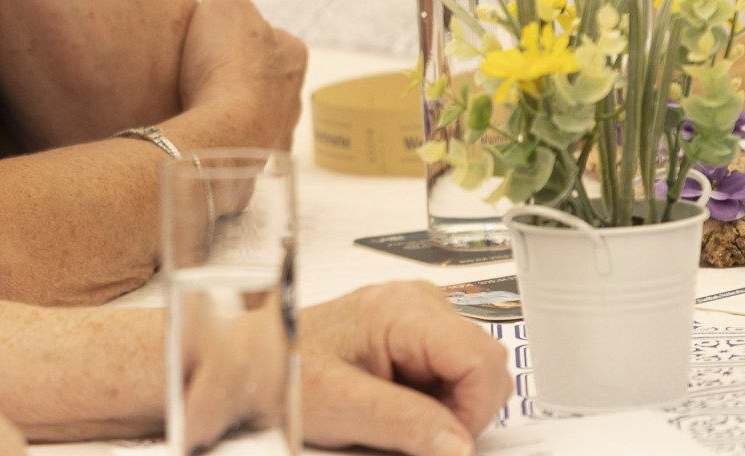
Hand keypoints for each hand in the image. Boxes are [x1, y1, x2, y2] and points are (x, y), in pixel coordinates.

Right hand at [177, 0, 305, 152]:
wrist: (223, 135)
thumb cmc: (228, 66)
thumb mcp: (223, 4)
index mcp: (291, 54)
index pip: (272, 35)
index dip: (243, 32)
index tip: (218, 35)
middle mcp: (293, 95)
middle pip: (266, 77)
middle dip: (241, 73)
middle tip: (206, 68)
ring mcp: (277, 132)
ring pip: (257, 113)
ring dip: (234, 108)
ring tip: (200, 103)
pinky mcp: (256, 162)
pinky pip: (242, 144)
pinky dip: (226, 137)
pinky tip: (203, 133)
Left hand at [298, 283, 512, 455]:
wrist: (258, 361)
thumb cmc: (287, 370)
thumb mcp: (344, 406)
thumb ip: (406, 424)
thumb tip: (461, 446)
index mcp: (405, 310)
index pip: (482, 361)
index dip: (473, 411)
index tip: (443, 439)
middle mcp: (419, 303)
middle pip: (486, 365)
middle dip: (462, 409)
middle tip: (414, 429)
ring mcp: (419, 316)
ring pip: (474, 371)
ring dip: (449, 405)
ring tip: (397, 410)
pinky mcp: (415, 334)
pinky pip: (452, 372)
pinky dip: (436, 398)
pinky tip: (398, 400)